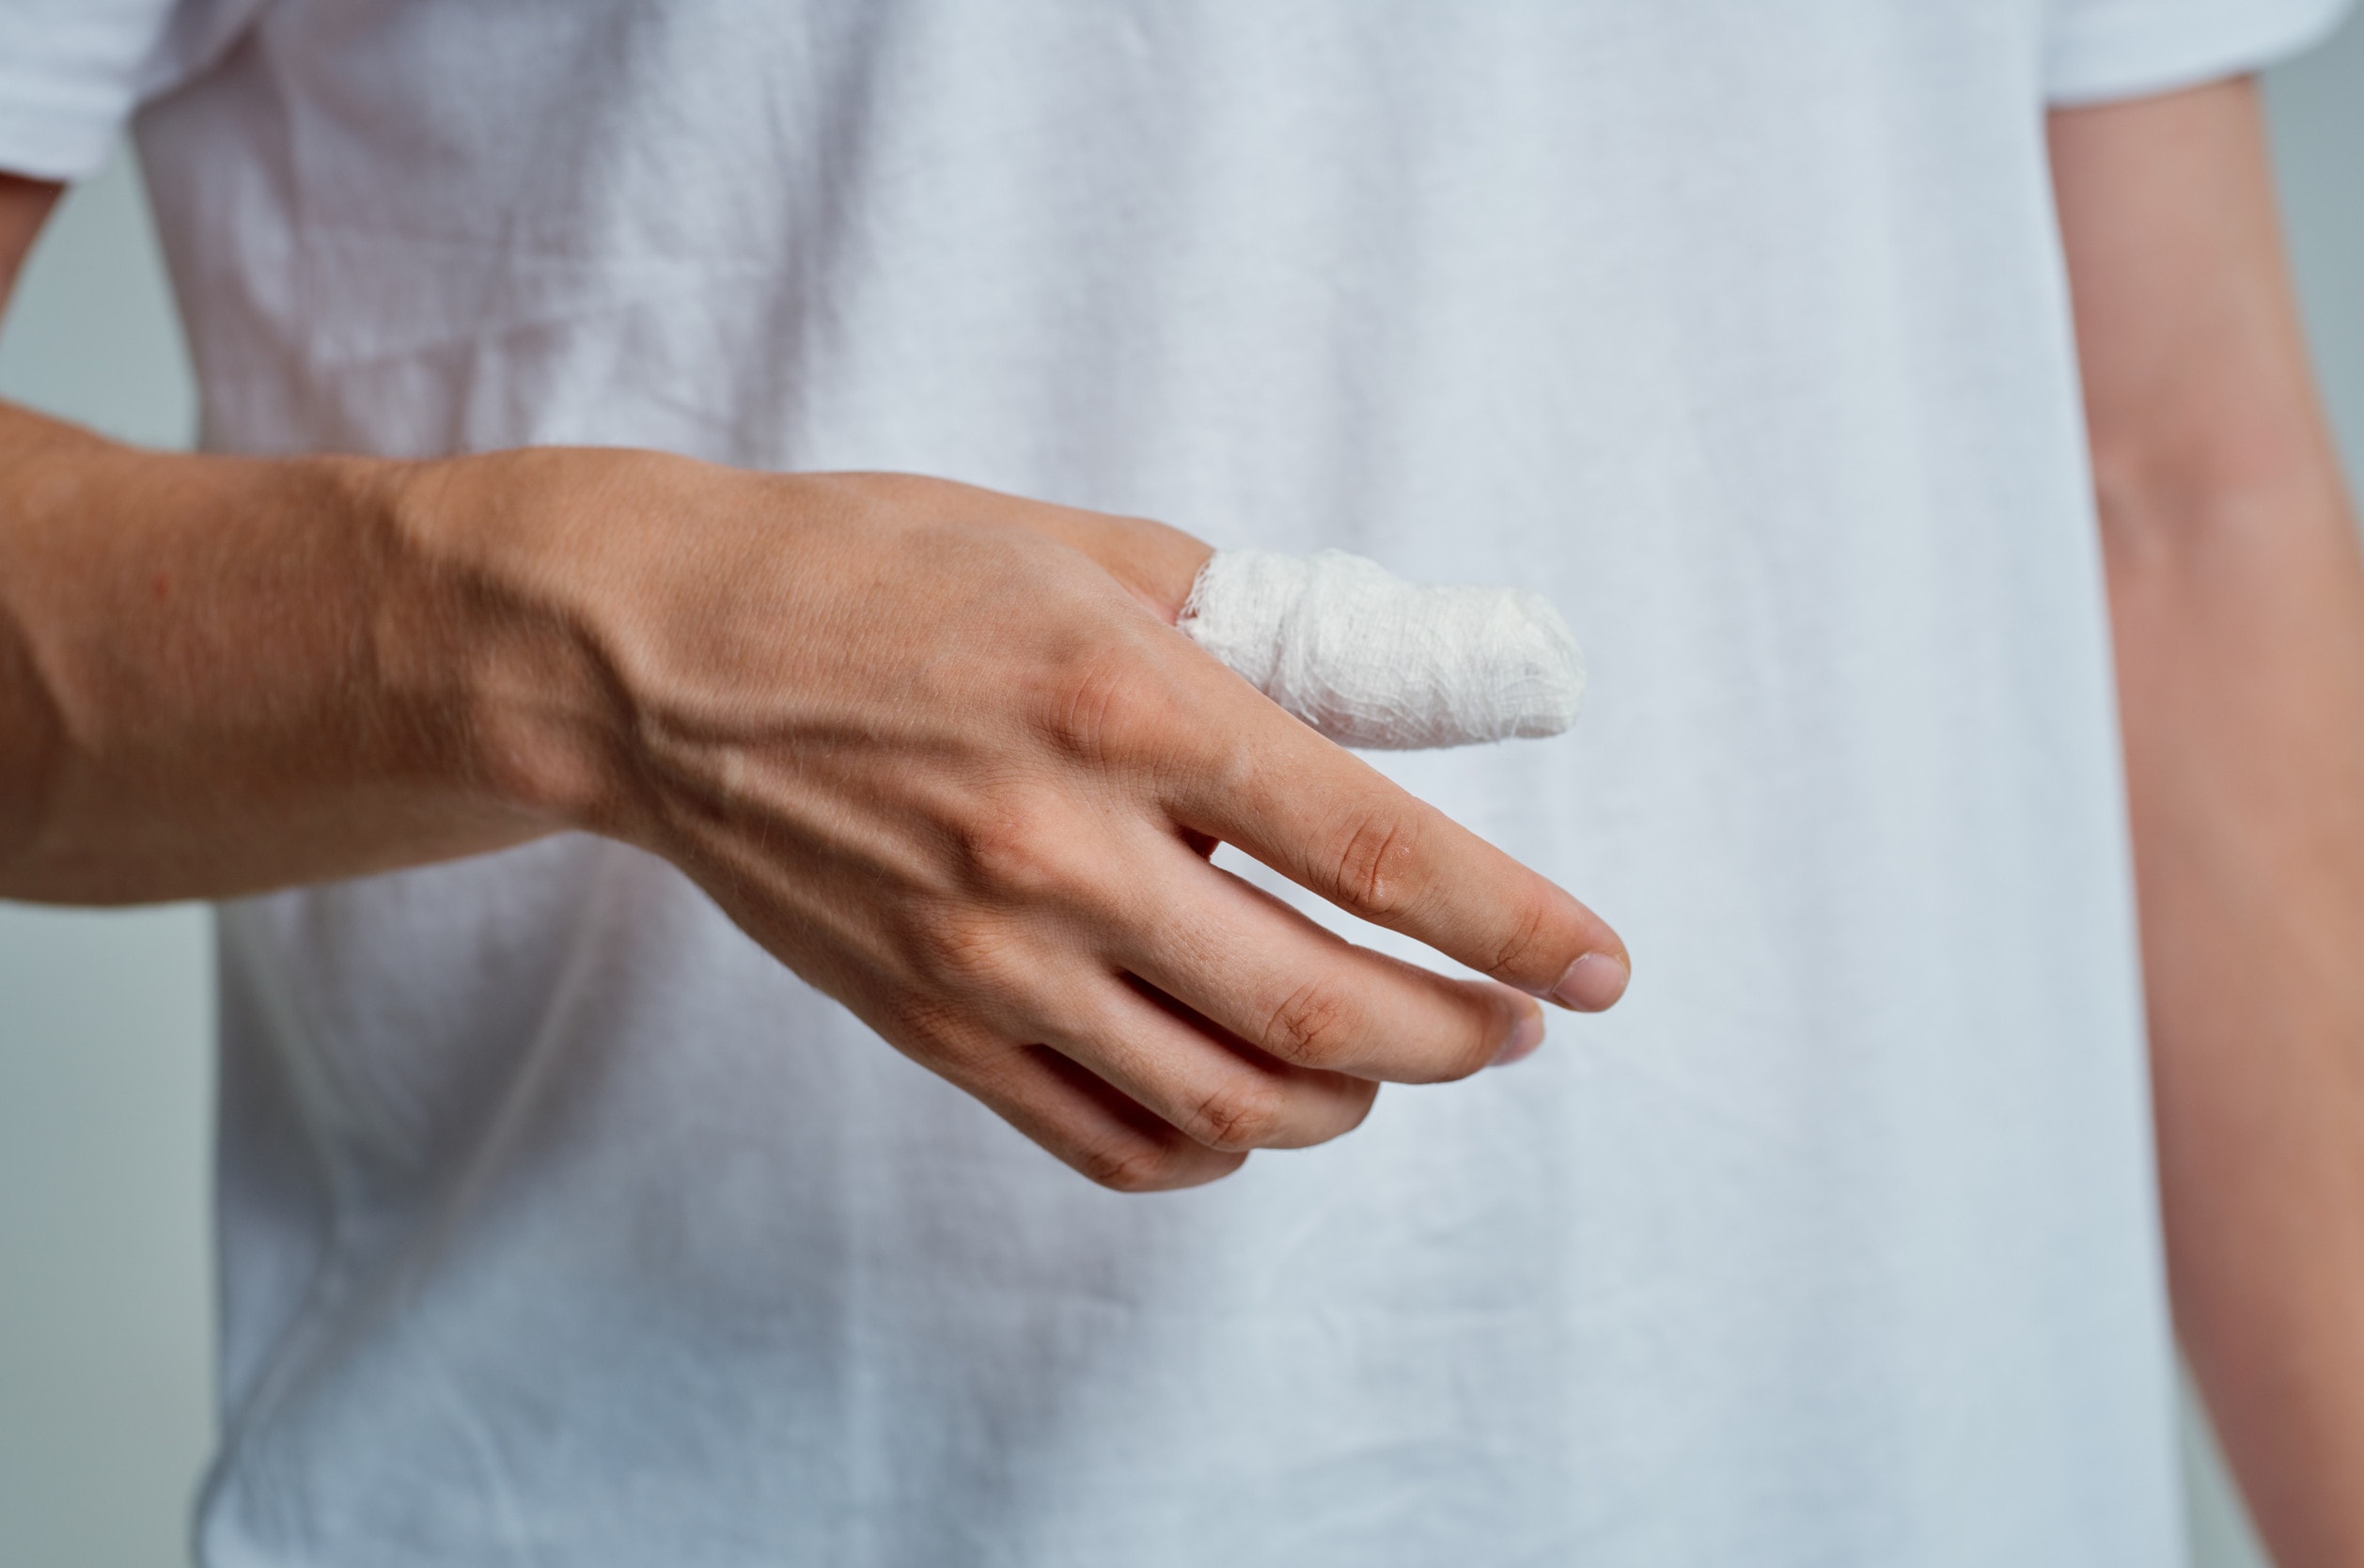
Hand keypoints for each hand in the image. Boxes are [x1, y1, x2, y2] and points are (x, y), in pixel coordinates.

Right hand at [411, 455, 1631, 1189]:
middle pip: (1323, 1006)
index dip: (1510, 922)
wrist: (655, 658)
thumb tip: (1411, 698)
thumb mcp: (1085, 551)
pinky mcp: (926, 1021)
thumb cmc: (873, 572)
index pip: (1371, 846)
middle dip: (1458, 1035)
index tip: (1595, 968)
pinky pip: (1104, 1137)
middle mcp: (1060, 849)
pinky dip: (1211, 1144)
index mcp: (1122, 704)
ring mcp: (985, 956)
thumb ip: (1260, 629)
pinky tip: (1248, 1102)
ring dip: (1348, 1098)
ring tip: (1391, 1056)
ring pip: (1226, 1100)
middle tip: (1512, 1024)